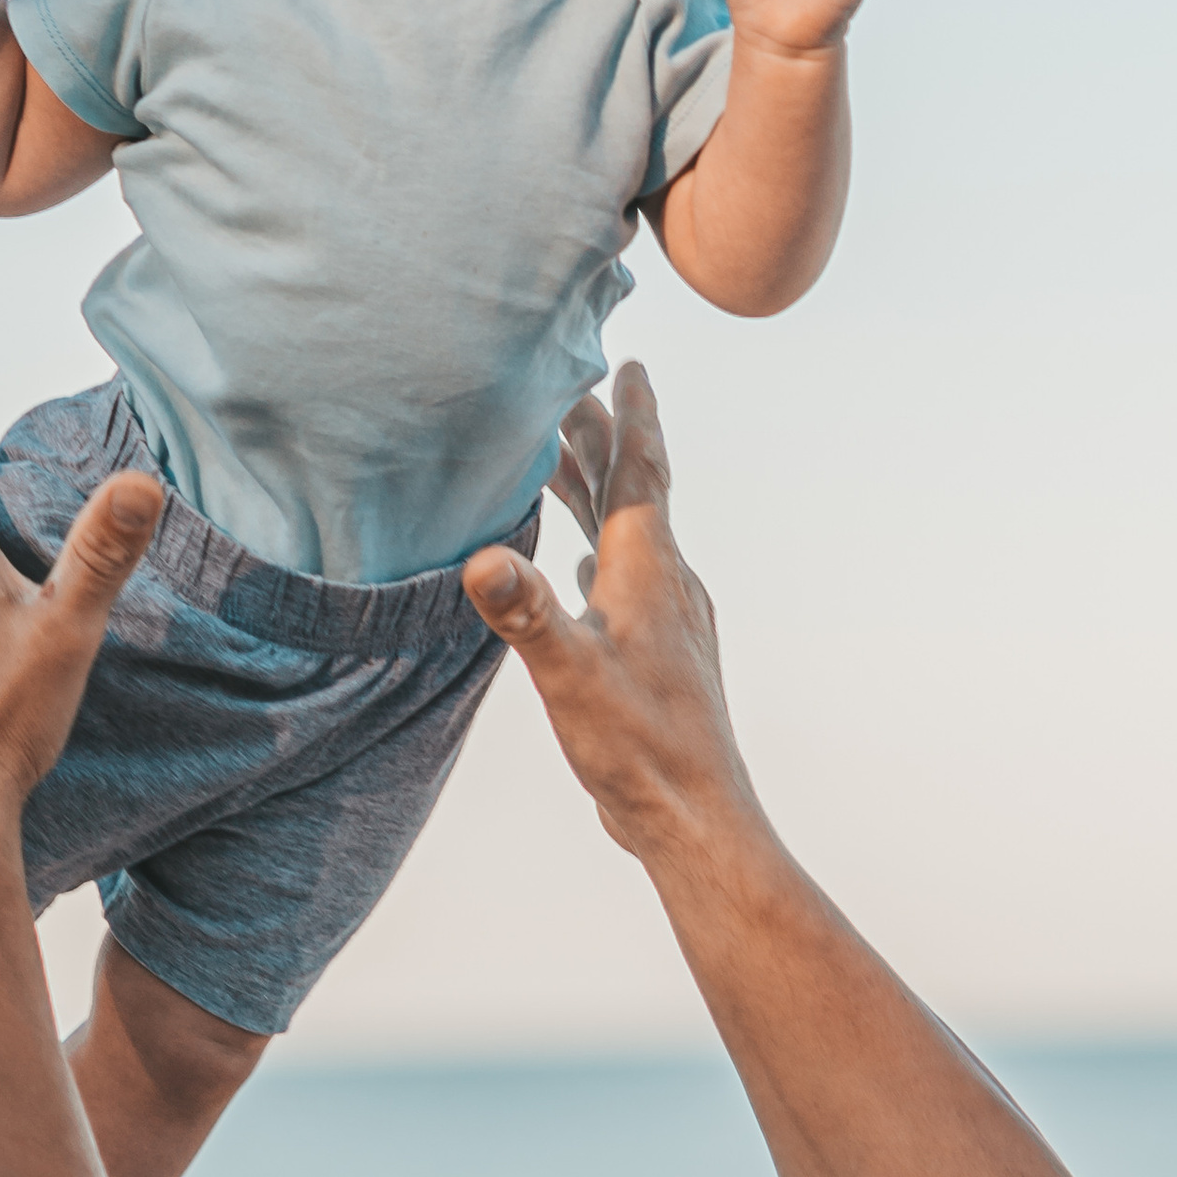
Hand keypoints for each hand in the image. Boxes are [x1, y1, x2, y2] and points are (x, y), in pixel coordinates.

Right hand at [463, 367, 760, 860]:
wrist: (695, 816)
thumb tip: (482, 559)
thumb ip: (526, 614)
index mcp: (648, 570)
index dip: (630, 414)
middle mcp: (665, 582)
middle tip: (568, 388)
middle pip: (630, 491)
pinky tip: (587, 566)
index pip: (639, 471)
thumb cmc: (639, 748)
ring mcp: (668, 619)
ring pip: (627, 534)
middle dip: (599, 439)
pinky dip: (603, 551)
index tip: (628, 361)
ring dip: (596, 493)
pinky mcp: (659, 654)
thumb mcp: (569, 676)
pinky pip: (628, 579)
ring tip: (563, 462)